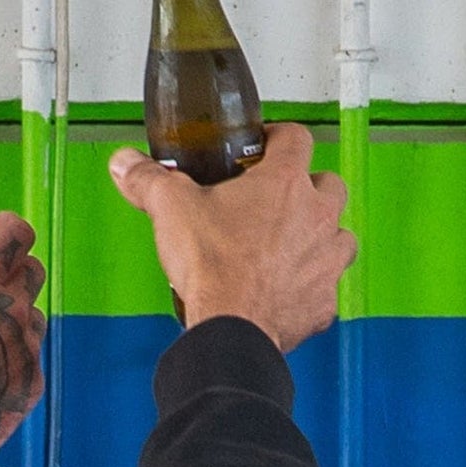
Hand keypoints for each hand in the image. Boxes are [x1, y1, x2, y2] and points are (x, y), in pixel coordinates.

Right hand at [0, 215, 44, 443]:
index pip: (17, 233)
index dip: (8, 229)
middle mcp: (11, 310)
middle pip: (32, 270)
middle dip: (13, 269)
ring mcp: (25, 348)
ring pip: (35, 314)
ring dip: (16, 313)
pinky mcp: (30, 383)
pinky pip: (31, 357)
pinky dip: (14, 356)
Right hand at [110, 121, 352, 349]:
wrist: (232, 329)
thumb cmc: (213, 267)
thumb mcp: (171, 209)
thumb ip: (148, 179)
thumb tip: (126, 163)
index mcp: (284, 184)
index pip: (296, 138)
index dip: (279, 137)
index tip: (263, 146)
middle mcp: (317, 217)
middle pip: (329, 185)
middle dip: (308, 188)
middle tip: (276, 199)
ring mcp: (326, 260)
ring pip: (339, 236)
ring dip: (319, 236)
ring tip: (288, 244)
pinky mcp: (324, 301)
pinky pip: (326, 286)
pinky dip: (310, 285)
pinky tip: (284, 289)